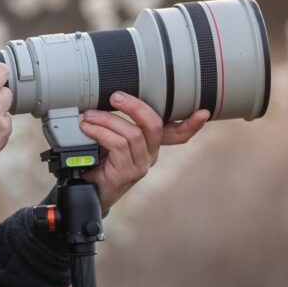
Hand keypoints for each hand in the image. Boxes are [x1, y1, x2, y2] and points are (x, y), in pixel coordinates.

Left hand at [78, 92, 209, 213]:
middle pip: (154, 125)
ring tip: (89, 116)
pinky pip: (119, 146)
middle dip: (135, 107)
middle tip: (115, 97)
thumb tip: (113, 98)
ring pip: (132, 134)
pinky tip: (88, 129)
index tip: (202, 113)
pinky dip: (101, 133)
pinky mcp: (126, 173)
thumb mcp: (109, 138)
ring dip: (107, 120)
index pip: (177, 134)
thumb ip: (117, 122)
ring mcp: (139, 166)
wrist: (85, 189)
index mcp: (150, 144)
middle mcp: (149, 155)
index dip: (190, 124)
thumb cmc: (98, 160)